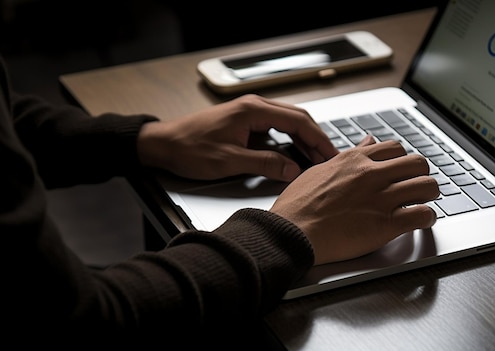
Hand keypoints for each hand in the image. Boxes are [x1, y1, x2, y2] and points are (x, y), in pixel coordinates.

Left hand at [137, 94, 338, 180]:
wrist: (163, 144)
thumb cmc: (190, 149)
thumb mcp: (229, 161)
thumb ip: (264, 164)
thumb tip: (292, 169)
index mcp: (253, 110)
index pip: (298, 121)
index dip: (318, 139)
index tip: (331, 154)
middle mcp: (254, 106)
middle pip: (297, 118)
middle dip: (316, 138)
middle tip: (329, 158)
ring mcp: (249, 112)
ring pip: (287, 121)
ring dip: (304, 139)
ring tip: (317, 157)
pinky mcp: (244, 121)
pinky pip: (276, 127)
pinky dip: (290, 139)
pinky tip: (295, 152)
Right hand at [270, 135, 439, 264]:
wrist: (290, 232)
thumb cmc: (298, 205)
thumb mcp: (319, 170)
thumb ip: (348, 156)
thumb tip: (367, 142)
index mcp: (354, 160)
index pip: (394, 148)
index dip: (402, 160)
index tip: (401, 170)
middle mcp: (371, 174)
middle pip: (417, 163)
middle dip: (420, 174)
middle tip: (416, 185)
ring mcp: (380, 198)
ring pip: (427, 185)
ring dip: (429, 194)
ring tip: (423, 202)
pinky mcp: (385, 224)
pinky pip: (423, 215)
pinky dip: (428, 218)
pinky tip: (422, 221)